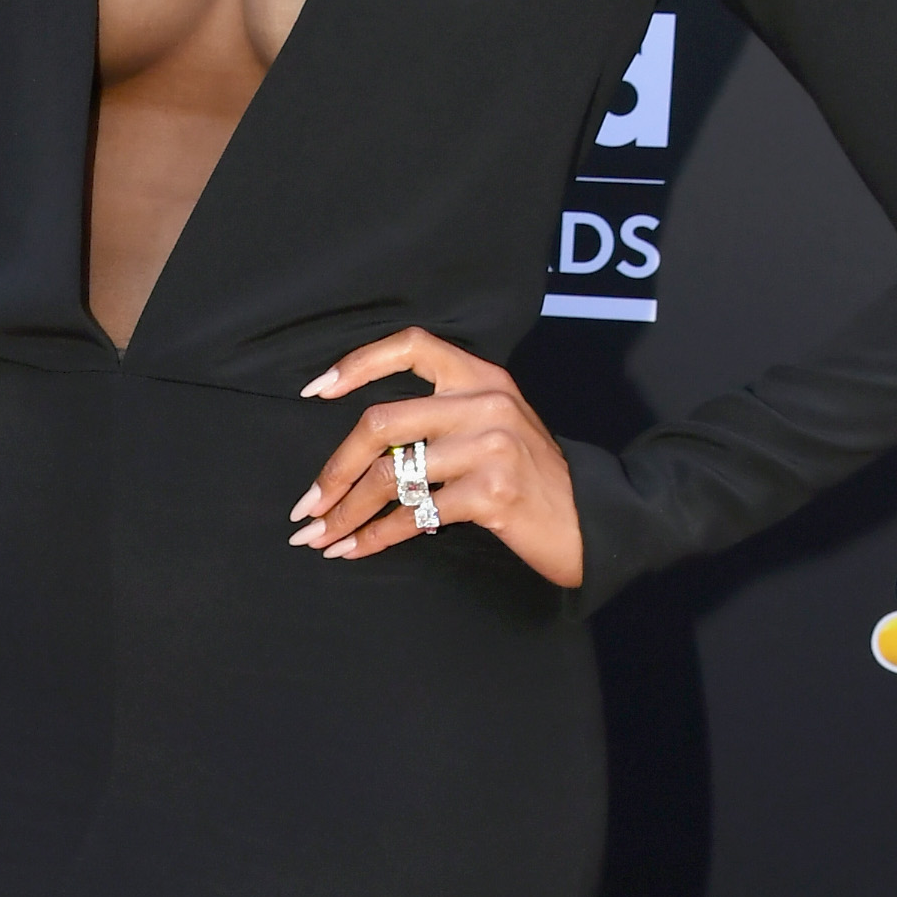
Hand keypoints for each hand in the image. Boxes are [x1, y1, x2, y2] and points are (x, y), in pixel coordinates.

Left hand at [291, 330, 583, 588]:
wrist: (590, 523)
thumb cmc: (531, 480)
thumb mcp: (495, 427)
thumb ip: (443, 417)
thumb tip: (362, 445)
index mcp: (482, 376)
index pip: (410, 345)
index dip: (357, 364)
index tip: (314, 391)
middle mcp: (486, 402)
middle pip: (381, 422)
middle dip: (334, 470)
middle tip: (306, 506)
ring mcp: (491, 446)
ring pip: (391, 474)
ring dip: (346, 513)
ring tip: (320, 537)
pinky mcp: (492, 492)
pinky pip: (414, 514)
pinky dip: (375, 537)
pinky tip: (354, 550)